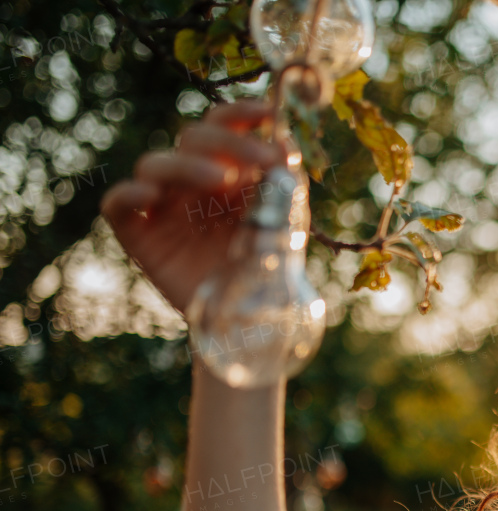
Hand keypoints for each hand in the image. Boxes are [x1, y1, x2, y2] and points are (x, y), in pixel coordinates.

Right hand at [100, 100, 286, 316]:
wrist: (249, 316)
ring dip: (188, 164)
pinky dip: (130, 194)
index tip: (266, 113)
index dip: (240, 113)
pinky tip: (153, 198)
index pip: (223, 127)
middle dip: (227, 142)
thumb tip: (283, 139)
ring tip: (223, 181)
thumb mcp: (285, 219)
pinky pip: (117, 203)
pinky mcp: (138, 233)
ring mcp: (162, 205)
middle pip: (191, 137)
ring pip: (154, 164)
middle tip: (260, 160)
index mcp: (226, 169)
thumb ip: (283, 181)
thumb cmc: (266, 263)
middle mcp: (190, 181)